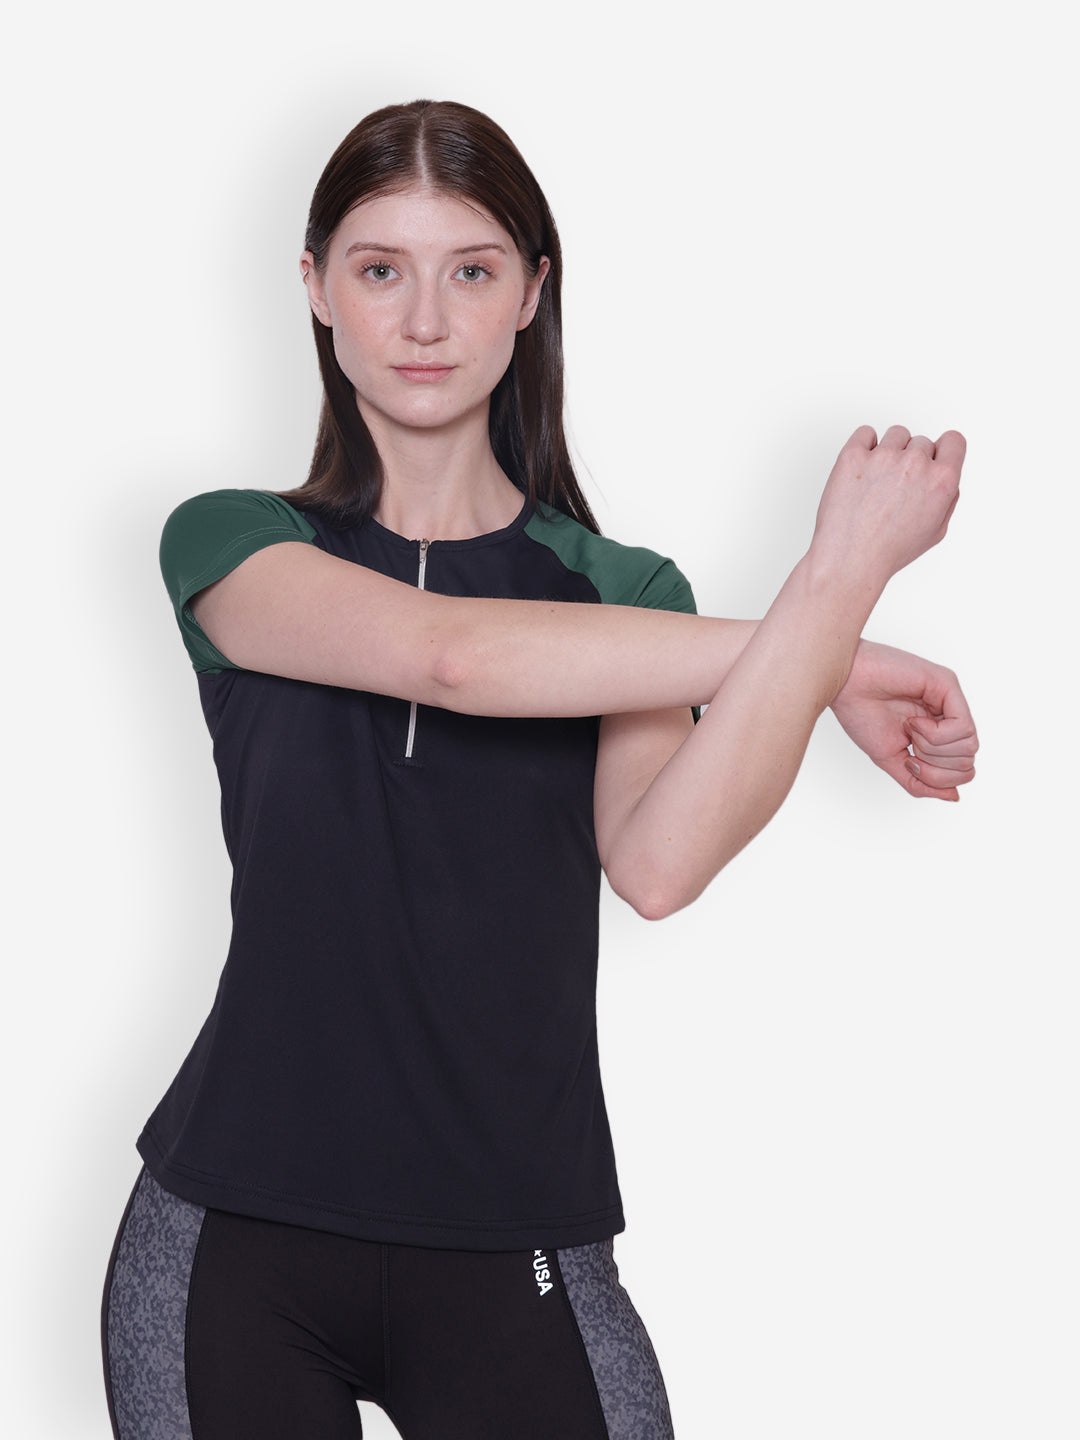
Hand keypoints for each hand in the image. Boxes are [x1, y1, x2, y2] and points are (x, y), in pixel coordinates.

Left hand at [811, 426, 966, 594]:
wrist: (849, 558)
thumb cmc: (888, 550)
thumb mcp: (935, 531)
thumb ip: (948, 497)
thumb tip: (945, 476)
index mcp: (942, 480)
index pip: (954, 440)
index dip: (943, 451)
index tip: (932, 458)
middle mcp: (915, 464)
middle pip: (921, 442)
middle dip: (911, 461)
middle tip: (895, 489)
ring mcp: (884, 457)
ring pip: (896, 435)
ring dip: (890, 451)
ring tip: (877, 482)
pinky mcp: (853, 455)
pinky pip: (865, 433)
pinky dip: (864, 446)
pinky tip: (862, 469)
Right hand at [830, 640, 977, 800]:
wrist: (843, 685)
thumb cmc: (860, 713)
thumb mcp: (892, 759)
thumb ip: (920, 781)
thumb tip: (954, 796)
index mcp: (938, 731)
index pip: (962, 769)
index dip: (938, 778)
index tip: (908, 761)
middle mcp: (948, 714)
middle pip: (968, 761)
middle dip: (935, 767)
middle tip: (910, 747)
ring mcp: (950, 699)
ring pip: (970, 746)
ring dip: (933, 748)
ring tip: (910, 729)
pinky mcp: (948, 684)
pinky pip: (963, 728)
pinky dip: (936, 735)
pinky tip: (915, 721)